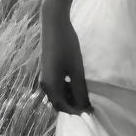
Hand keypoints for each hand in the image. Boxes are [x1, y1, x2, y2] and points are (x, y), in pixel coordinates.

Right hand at [39, 0, 92, 115]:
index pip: (63, 107)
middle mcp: (44, 84)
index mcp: (50, 86)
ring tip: (85, 94)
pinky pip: (56, 86)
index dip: (77, 111)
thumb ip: (80, 90)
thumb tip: (85, 107)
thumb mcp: (76, 69)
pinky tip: (76, 83)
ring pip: (57, 94)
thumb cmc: (67, 46)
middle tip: (89, 104)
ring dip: (70, 97)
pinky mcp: (47, 69)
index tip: (91, 111)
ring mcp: (44, 76)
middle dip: (73, 106)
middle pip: (58, 102)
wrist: (54, 23)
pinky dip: (66, 89)